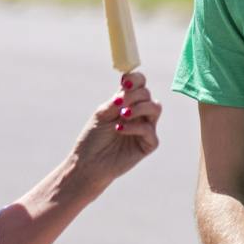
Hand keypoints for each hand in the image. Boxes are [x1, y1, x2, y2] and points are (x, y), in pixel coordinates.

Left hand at [71, 70, 162, 192]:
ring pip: (155, 108)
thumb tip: (128, 88)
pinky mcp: (148, 144)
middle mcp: (139, 113)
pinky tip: (119, 129)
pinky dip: (134, 127)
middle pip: (147, 94)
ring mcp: (145, 127)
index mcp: (128, 102)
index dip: (136, 79)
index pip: (139, 84)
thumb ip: (117, 100)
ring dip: (139, 108)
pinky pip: (149, 130)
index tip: (125, 82)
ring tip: (122, 115)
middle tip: (119, 104)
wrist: (89, 163)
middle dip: (133, 96)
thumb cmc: (93, 138)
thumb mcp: (102, 114)